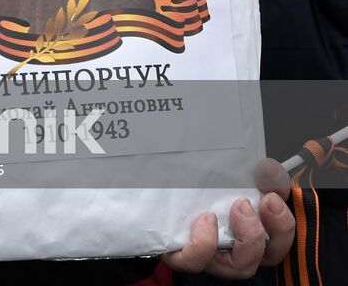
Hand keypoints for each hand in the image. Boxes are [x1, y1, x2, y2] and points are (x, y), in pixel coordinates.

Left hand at [162, 159, 294, 277]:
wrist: (154, 196)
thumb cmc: (198, 189)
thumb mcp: (229, 177)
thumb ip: (256, 174)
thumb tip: (270, 168)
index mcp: (250, 233)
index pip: (278, 241)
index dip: (282, 225)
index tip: (272, 197)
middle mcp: (234, 251)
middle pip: (263, 258)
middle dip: (265, 232)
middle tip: (247, 204)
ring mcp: (210, 257)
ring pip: (237, 267)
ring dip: (245, 238)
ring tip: (233, 208)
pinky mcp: (183, 257)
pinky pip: (195, 262)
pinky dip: (204, 244)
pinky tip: (205, 220)